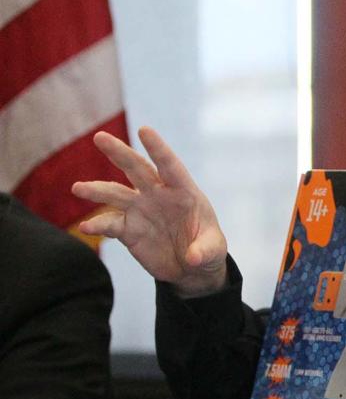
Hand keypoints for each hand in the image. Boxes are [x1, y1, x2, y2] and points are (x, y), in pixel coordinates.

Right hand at [71, 127, 228, 296]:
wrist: (190, 268)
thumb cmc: (207, 250)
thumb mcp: (213, 251)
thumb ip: (203, 251)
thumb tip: (193, 258)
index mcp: (183, 191)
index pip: (170, 166)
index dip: (158, 149)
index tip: (144, 130)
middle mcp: (158, 194)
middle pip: (136, 169)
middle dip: (119, 153)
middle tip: (100, 137)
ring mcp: (140, 209)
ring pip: (115, 193)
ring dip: (97, 190)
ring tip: (78, 189)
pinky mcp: (128, 229)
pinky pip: (109, 223)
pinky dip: (97, 225)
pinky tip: (86, 227)